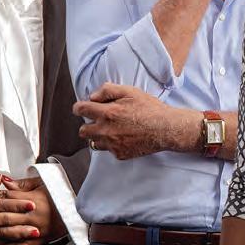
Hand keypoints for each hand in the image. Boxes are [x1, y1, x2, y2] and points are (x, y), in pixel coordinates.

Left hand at [0, 175, 60, 244]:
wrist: (78, 208)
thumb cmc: (58, 193)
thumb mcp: (42, 184)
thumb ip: (21, 184)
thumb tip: (3, 181)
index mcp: (31, 200)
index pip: (6, 197)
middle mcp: (32, 215)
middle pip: (6, 217)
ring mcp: (36, 229)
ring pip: (12, 235)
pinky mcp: (40, 240)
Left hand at [74, 83, 196, 159]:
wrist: (166, 129)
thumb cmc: (150, 109)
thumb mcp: (131, 91)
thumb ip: (108, 90)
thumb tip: (92, 96)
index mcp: (108, 113)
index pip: (81, 110)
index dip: (78, 107)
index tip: (81, 108)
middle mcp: (106, 130)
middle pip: (83, 131)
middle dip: (88, 124)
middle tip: (98, 120)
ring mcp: (112, 144)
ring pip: (93, 142)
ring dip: (98, 135)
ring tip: (111, 130)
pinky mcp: (119, 154)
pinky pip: (108, 150)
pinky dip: (112, 144)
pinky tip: (123, 137)